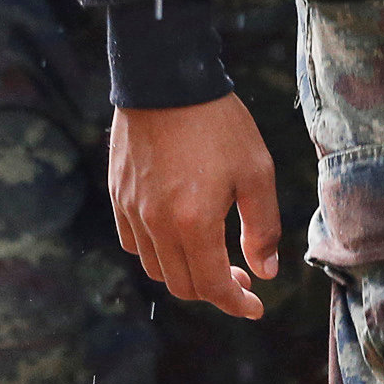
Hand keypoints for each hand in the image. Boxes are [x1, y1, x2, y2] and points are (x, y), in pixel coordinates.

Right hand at [110, 93, 278, 320]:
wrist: (167, 77)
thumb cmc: (218, 122)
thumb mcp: (256, 171)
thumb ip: (262, 227)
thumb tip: (265, 270)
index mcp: (193, 222)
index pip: (211, 286)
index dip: (236, 303)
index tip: (255, 306)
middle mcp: (156, 223)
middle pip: (181, 284)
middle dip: (213, 290)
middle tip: (239, 277)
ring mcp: (132, 209)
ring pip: (154, 267)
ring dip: (184, 273)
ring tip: (210, 256)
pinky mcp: (118, 193)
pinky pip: (133, 241)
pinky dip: (156, 251)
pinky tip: (177, 233)